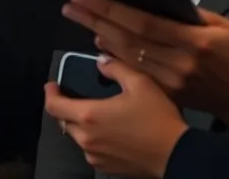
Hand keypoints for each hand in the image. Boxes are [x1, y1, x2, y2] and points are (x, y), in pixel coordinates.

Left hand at [44, 56, 188, 176]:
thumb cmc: (158, 118)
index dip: (50, 93)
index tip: (53, 85)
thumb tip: (100, 61)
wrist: (178, 154)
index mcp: (88, 115)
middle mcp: (86, 137)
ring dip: (80, 124)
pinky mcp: (105, 167)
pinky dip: (92, 139)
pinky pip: (90, 150)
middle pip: (63, 121)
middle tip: (76, 97)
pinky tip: (108, 131)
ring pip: (76, 136)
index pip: (53, 106)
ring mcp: (94, 155)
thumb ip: (115, 68)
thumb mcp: (140, 83)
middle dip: (65, 108)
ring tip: (95, 114)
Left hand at [63, 0, 228, 126]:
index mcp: (193, 41)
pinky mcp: (164, 95)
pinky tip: (99, 47)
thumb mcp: (221, 26)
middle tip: (70, 5)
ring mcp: (170, 82)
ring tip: (79, 19)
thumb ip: (190, 13)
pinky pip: (132, 75)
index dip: (109, 9)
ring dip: (99, 38)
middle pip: (126, 39)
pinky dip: (113, 60)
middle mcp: (178, 63)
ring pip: (125, 58)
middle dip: (94, 20)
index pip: (142, 22)